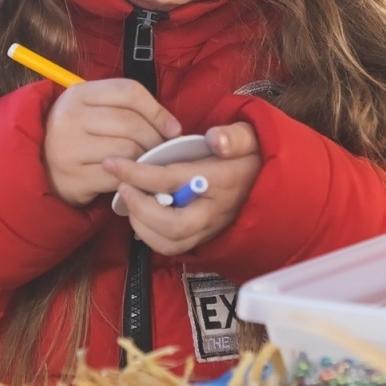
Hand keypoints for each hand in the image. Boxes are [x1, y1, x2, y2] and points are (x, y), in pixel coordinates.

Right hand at [42, 78, 180, 205]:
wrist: (42, 166)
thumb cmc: (80, 135)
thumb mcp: (96, 110)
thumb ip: (129, 109)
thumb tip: (173, 128)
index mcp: (78, 93)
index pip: (129, 91)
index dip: (157, 111)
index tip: (173, 129)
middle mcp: (69, 118)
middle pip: (130, 123)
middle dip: (156, 139)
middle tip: (163, 151)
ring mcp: (67, 149)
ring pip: (128, 151)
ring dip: (146, 160)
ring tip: (149, 163)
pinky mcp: (73, 178)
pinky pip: (117, 176)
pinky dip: (131, 178)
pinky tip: (133, 178)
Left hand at [105, 121, 261, 256]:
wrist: (271, 184)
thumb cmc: (250, 156)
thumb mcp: (250, 137)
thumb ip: (235, 137)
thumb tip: (216, 139)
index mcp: (222, 181)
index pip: (173, 180)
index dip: (139, 173)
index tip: (114, 163)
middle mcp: (215, 211)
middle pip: (173, 225)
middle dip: (140, 208)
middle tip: (121, 189)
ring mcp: (209, 229)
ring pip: (170, 242)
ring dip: (142, 225)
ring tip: (129, 201)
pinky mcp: (203, 239)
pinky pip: (173, 248)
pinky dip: (150, 236)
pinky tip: (141, 215)